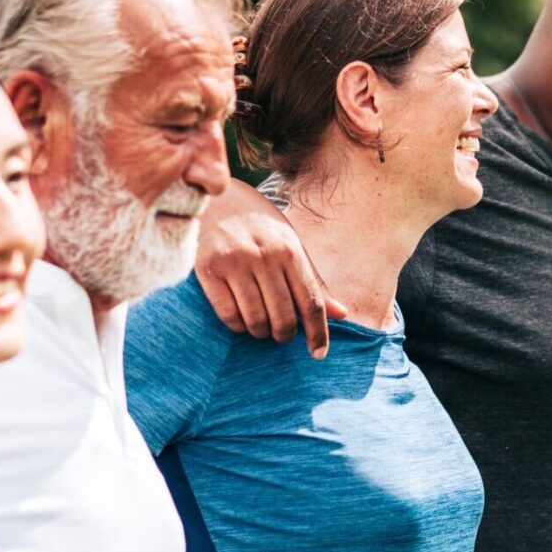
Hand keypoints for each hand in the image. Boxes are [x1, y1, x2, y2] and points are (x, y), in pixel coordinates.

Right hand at [195, 179, 347, 358]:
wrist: (212, 198)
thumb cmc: (257, 223)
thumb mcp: (289, 243)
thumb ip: (312, 279)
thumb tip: (341, 314)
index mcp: (289, 249)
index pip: (311, 302)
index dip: (318, 333)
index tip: (319, 354)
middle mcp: (264, 256)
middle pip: (284, 318)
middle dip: (285, 335)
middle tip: (282, 333)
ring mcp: (235, 264)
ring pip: (256, 321)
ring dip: (261, 332)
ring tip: (261, 325)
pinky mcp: (209, 271)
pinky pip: (229, 316)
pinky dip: (238, 326)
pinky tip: (241, 318)